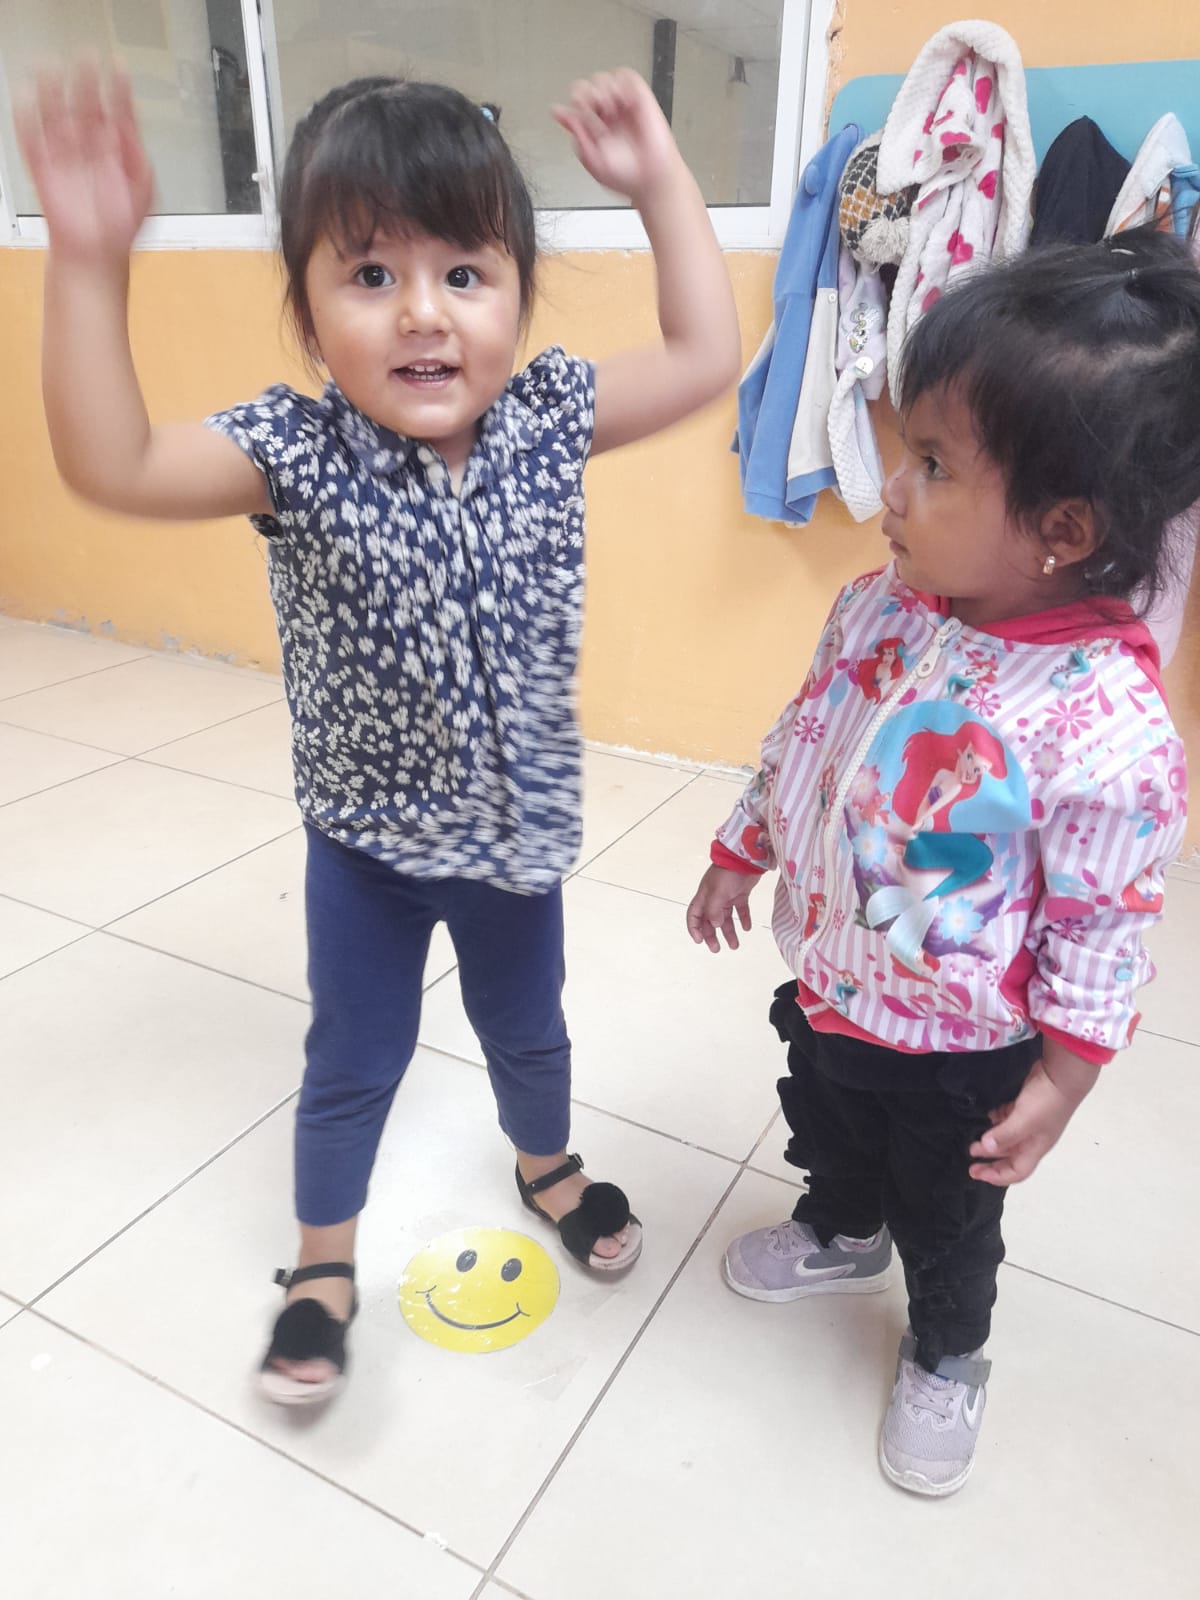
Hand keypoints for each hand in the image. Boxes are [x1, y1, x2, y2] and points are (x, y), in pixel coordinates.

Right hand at [15, 64, 153, 262]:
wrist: (97, 255)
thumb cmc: (121, 228)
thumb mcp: (144, 193)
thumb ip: (140, 160)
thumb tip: (133, 134)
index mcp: (116, 152)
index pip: (118, 112)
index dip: (119, 88)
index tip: (119, 66)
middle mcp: (90, 149)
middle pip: (85, 106)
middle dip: (86, 81)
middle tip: (85, 55)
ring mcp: (66, 157)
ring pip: (56, 116)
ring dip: (53, 91)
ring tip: (50, 66)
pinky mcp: (45, 170)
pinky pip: (33, 140)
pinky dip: (27, 119)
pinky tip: (25, 97)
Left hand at [553, 69, 681, 206]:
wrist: (652, 178)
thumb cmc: (626, 176)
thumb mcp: (592, 161)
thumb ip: (577, 136)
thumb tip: (562, 115)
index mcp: (595, 128)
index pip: (577, 105)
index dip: (572, 105)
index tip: (571, 113)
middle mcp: (608, 116)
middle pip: (587, 87)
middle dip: (584, 94)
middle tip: (590, 108)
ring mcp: (623, 106)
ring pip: (603, 79)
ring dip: (601, 90)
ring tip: (608, 109)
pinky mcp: (640, 98)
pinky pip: (626, 76)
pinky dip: (620, 84)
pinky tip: (621, 102)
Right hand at [686, 865, 758, 952]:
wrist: (746, 857)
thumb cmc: (728, 873)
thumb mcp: (717, 892)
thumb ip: (714, 910)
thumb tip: (714, 925)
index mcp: (704, 896)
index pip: (694, 915)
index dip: (694, 929)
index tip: (700, 941)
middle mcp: (713, 897)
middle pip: (709, 920)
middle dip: (712, 935)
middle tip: (716, 949)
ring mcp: (727, 895)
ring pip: (725, 918)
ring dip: (729, 932)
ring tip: (734, 945)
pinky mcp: (740, 893)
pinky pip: (740, 909)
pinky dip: (743, 919)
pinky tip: (747, 928)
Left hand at [968, 1048, 1099, 1186]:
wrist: (1062, 1074)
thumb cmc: (1045, 1102)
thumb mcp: (1024, 1120)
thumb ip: (1005, 1135)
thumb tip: (985, 1148)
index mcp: (1034, 1148)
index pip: (1017, 1172)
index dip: (997, 1177)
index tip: (976, 1173)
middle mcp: (1032, 1139)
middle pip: (1010, 1157)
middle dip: (990, 1161)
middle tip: (970, 1157)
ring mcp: (1030, 1122)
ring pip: (1008, 1138)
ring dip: (991, 1141)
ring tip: (974, 1139)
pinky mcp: (1026, 1106)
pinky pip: (1008, 1119)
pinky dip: (997, 1121)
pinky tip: (988, 1117)